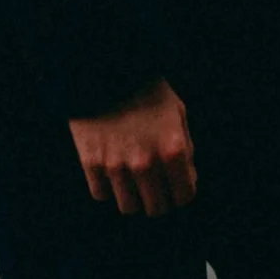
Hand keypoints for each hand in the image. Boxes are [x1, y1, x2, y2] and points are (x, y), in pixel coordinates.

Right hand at [69, 77, 195, 217]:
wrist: (103, 70)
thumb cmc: (145, 89)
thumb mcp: (177, 112)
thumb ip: (186, 148)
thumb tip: (188, 178)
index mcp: (172, 150)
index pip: (184, 196)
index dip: (182, 193)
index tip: (176, 188)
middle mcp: (146, 163)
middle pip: (156, 209)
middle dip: (160, 200)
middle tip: (155, 187)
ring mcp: (116, 166)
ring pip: (129, 207)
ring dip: (133, 197)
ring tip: (132, 181)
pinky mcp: (91, 164)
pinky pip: (102, 195)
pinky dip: (107, 188)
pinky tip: (111, 172)